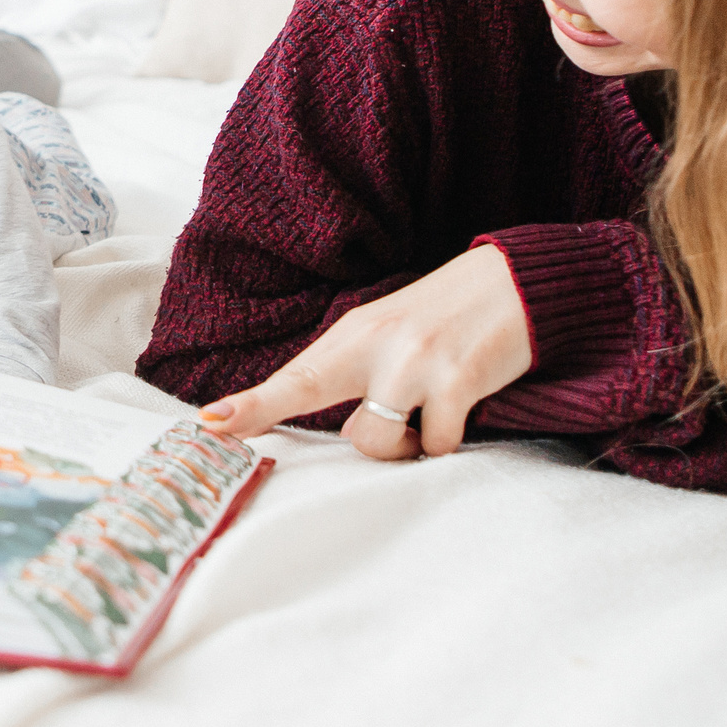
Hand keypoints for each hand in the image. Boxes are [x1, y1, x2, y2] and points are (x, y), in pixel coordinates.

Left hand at [197, 243, 532, 459]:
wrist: (514, 281)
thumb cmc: (442, 317)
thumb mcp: (386, 332)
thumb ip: (352, 373)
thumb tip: (329, 427)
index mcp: (351, 336)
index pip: (294, 378)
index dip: (252, 406)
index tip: (211, 423)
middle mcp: (376, 347)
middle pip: (335, 421)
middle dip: (348, 438)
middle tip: (366, 424)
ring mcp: (415, 364)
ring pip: (381, 444)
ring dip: (405, 446)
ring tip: (425, 417)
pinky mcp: (459, 381)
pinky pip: (438, 445)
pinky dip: (446, 441)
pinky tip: (460, 409)